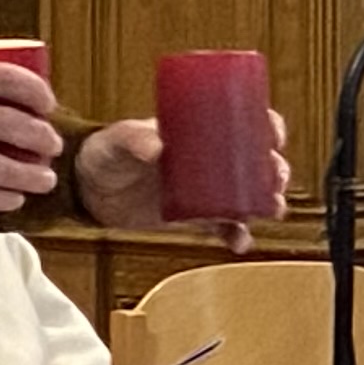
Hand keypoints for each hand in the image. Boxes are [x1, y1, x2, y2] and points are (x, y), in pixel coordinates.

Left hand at [72, 110, 290, 251]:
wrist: (87, 192)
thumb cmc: (105, 154)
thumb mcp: (117, 140)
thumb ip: (134, 139)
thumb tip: (156, 146)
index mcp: (197, 132)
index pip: (244, 122)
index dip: (268, 126)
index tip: (275, 136)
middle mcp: (208, 160)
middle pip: (257, 161)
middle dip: (276, 171)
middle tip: (276, 181)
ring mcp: (205, 190)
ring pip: (250, 195)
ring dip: (267, 202)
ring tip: (270, 210)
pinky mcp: (196, 217)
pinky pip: (226, 226)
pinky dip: (238, 235)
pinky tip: (241, 242)